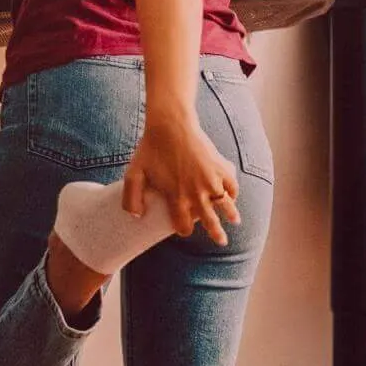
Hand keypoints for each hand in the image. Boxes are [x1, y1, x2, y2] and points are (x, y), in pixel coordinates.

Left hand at [123, 114, 242, 244]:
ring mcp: (210, 179)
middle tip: (221, 241)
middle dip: (216, 233)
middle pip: (210, 220)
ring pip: (225, 204)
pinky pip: (232, 184)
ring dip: (230, 215)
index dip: (183, 230)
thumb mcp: (134, 173)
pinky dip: (233, 192)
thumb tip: (136, 216)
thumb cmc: (150, 148)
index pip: (184, 225)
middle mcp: (196, 192)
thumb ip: (131, 197)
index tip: (184, 229)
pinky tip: (233, 196)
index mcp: (177, 197)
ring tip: (235, 222)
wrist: (171, 124)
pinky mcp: (219, 166)